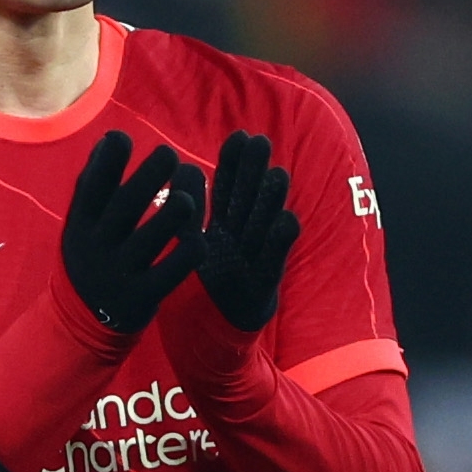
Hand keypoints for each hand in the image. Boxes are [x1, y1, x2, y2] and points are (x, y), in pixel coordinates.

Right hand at [61, 131, 206, 332]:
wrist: (85, 322)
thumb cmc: (91, 256)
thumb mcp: (82, 224)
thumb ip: (94, 185)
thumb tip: (110, 138)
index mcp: (79, 225)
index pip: (91, 186)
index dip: (107, 159)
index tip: (123, 138)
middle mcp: (97, 248)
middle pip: (126, 205)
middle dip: (150, 174)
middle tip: (169, 153)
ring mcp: (120, 274)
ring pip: (155, 235)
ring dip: (176, 210)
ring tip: (187, 198)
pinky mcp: (143, 297)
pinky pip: (175, 269)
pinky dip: (190, 249)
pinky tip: (199, 239)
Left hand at [197, 131, 300, 331]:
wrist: (216, 335)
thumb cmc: (206, 287)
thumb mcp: (193, 246)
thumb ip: (189, 211)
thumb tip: (184, 168)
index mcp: (222, 228)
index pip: (228, 189)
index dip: (233, 164)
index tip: (240, 135)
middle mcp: (241, 239)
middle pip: (249, 200)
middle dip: (255, 172)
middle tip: (261, 142)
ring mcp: (254, 260)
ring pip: (264, 225)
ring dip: (271, 201)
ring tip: (277, 174)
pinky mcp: (263, 286)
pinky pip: (273, 261)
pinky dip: (279, 242)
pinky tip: (287, 219)